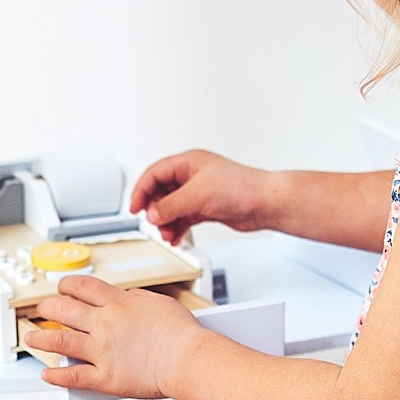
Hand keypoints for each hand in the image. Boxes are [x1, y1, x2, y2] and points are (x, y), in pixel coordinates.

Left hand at [33, 275, 199, 398]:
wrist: (188, 359)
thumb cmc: (181, 334)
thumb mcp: (159, 303)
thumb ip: (137, 299)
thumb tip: (124, 298)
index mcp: (118, 304)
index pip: (83, 287)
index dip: (67, 285)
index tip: (62, 288)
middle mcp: (104, 325)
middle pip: (63, 309)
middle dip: (47, 307)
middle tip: (43, 309)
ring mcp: (101, 351)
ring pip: (59, 340)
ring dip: (41, 338)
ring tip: (32, 337)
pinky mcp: (105, 377)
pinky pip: (73, 376)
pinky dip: (56, 375)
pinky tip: (47, 374)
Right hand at [130, 150, 272, 244]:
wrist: (264, 203)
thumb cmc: (241, 188)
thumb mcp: (197, 195)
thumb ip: (171, 205)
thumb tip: (153, 214)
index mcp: (188, 163)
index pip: (154, 173)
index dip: (141, 190)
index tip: (134, 208)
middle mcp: (193, 176)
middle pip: (161, 191)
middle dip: (155, 209)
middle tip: (153, 223)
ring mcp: (200, 192)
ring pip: (172, 207)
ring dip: (166, 222)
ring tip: (167, 234)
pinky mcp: (207, 207)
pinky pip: (184, 217)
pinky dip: (177, 227)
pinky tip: (176, 237)